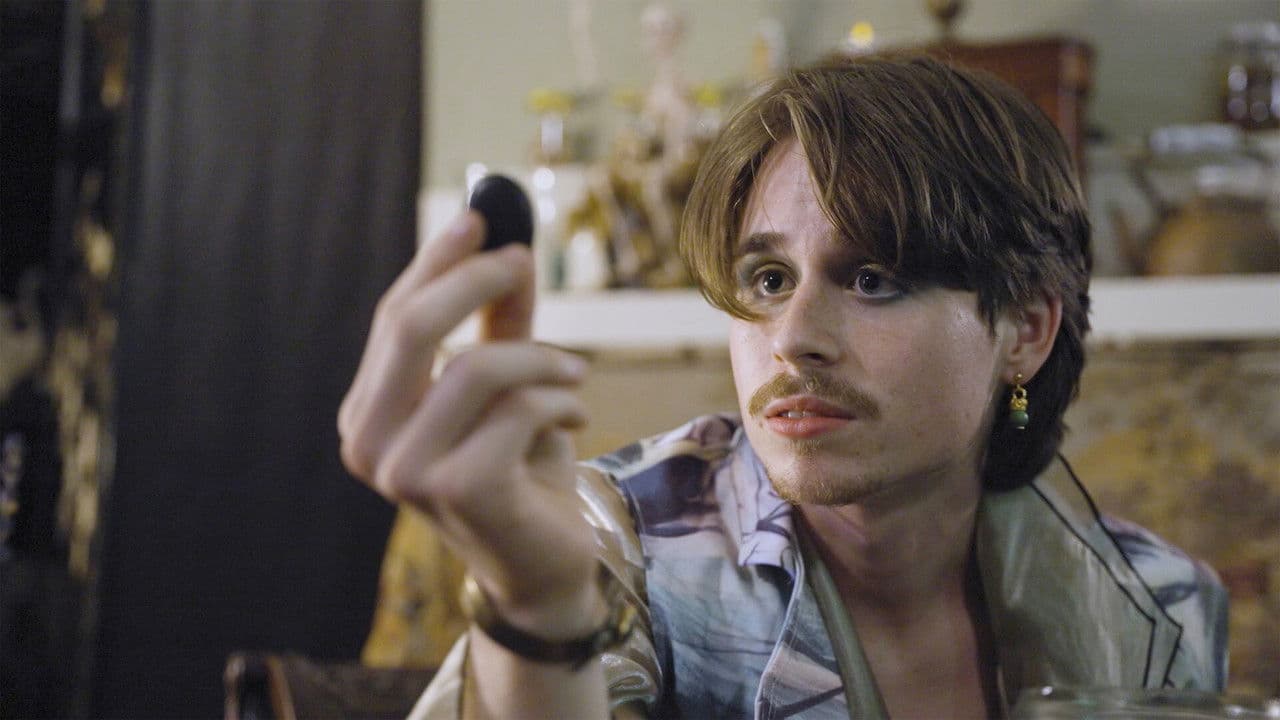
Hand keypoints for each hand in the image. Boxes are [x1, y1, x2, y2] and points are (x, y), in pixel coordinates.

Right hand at [339, 211, 601, 634]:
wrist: (545, 565)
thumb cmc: (520, 471)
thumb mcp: (508, 386)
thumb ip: (500, 322)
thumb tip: (507, 241)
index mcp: (368, 414)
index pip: (393, 319)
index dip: (436, 262)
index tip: (480, 216)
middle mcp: (369, 445)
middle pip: (410, 327)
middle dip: (475, 279)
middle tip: (524, 260)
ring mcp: (405, 474)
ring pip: (473, 366)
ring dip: (541, 358)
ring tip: (574, 373)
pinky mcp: (458, 491)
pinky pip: (517, 409)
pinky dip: (560, 402)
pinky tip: (576, 417)